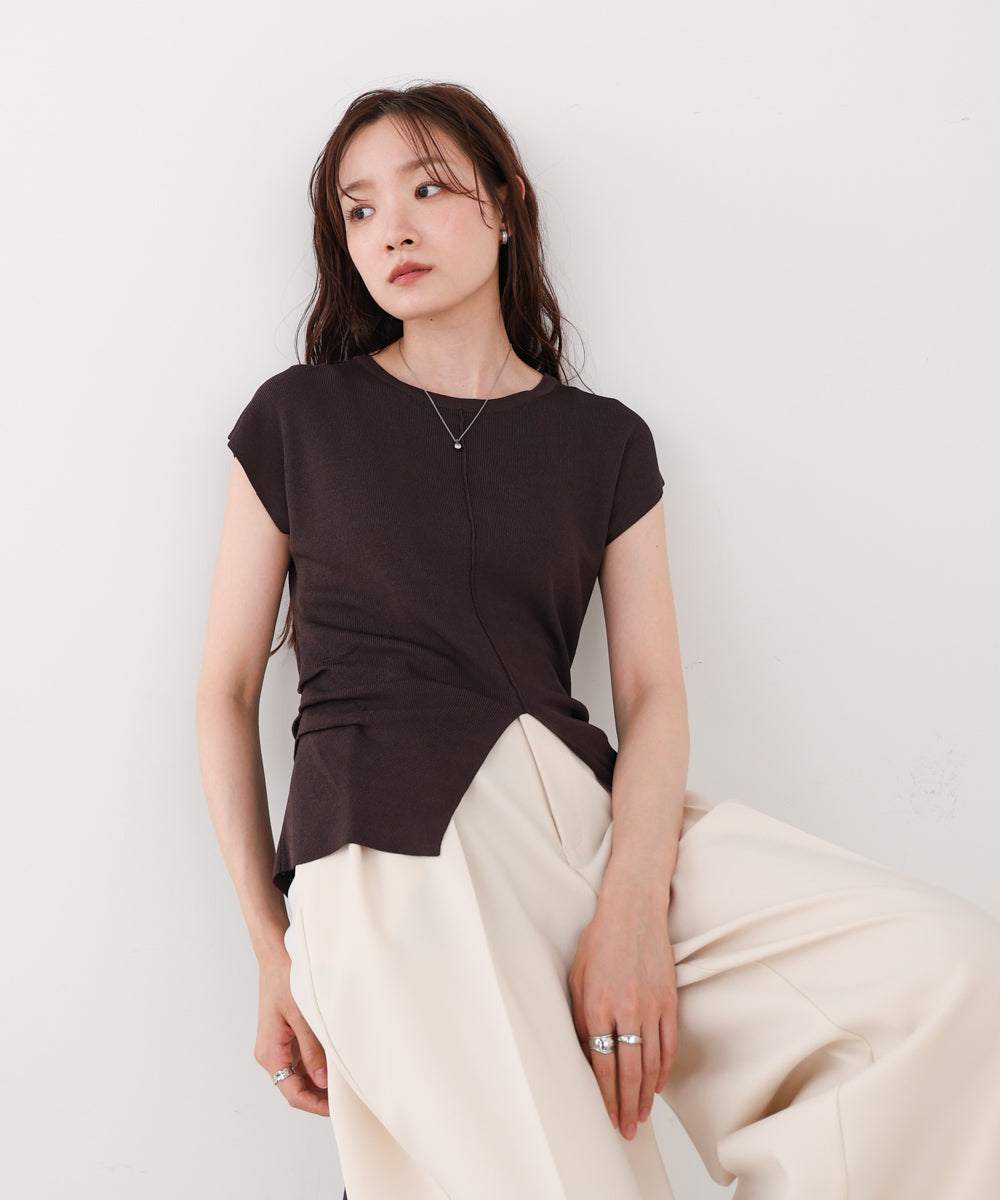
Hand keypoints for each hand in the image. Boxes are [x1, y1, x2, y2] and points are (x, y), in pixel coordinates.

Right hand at [255, 947, 329, 1116]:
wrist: (275, 954)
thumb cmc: (284, 978)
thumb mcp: (302, 1015)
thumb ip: (312, 1049)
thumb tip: (322, 1080)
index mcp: (270, 1052)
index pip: (291, 1092)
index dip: (314, 1104)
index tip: (336, 1109)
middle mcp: (270, 1054)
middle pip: (295, 1087)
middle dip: (318, 1095)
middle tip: (346, 1098)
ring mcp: (277, 1046)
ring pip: (298, 1075)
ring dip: (318, 1080)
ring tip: (344, 1081)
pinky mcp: (284, 1037)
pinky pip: (300, 1059)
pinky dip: (316, 1064)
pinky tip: (334, 1062)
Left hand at [568, 894, 676, 1138]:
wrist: (632, 911)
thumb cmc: (600, 941)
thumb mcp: (577, 977)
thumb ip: (579, 1017)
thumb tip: (581, 1053)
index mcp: (596, 1005)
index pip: (601, 1064)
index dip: (604, 1095)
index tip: (605, 1116)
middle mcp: (625, 1010)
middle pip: (628, 1071)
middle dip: (626, 1106)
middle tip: (625, 1130)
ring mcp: (650, 1007)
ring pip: (650, 1063)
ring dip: (645, 1095)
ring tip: (641, 1117)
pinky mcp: (669, 1001)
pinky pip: (668, 1044)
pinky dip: (663, 1069)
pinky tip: (657, 1086)